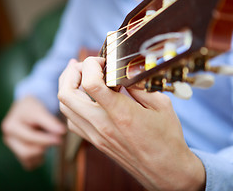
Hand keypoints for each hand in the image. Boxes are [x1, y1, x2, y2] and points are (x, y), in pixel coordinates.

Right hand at [2, 96, 65, 169]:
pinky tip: (45, 147)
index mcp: (10, 126)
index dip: (46, 139)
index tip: (60, 138)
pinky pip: (29, 163)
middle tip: (58, 141)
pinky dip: (39, 159)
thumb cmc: (33, 107)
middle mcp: (8, 138)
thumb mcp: (40, 110)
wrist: (26, 108)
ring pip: (28, 160)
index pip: (30, 137)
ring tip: (51, 141)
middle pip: (26, 152)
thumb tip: (62, 132)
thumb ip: (50, 122)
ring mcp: (12, 147)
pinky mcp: (18, 153)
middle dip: (44, 147)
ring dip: (42, 154)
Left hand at [58, 58, 204, 190]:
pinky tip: (84, 99)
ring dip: (67, 87)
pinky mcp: (96, 143)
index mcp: (121, 113)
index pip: (90, 84)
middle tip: (81, 64)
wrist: (166, 171)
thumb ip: (140, 87)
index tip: (103, 61)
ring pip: (65, 108)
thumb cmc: (167, 139)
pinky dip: (72, 106)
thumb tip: (125, 72)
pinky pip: (72, 122)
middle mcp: (103, 125)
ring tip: (79, 76)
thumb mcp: (161, 105)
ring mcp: (96, 136)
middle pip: (66, 94)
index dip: (90, 65)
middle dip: (70, 73)